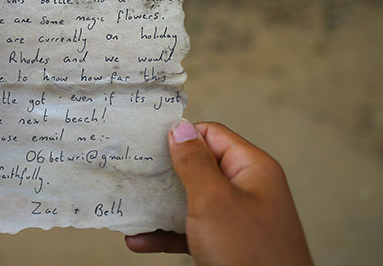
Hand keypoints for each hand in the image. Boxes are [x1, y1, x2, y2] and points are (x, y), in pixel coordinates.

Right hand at [125, 121, 312, 265]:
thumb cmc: (251, 255)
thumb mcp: (214, 201)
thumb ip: (195, 163)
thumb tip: (180, 129)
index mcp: (251, 169)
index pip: (211, 135)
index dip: (181, 136)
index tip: (148, 142)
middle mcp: (244, 190)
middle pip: (197, 168)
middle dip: (164, 172)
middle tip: (133, 171)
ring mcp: (234, 219)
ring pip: (190, 200)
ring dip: (159, 206)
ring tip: (131, 205)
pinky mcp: (223, 245)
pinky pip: (189, 230)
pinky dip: (165, 234)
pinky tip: (141, 239)